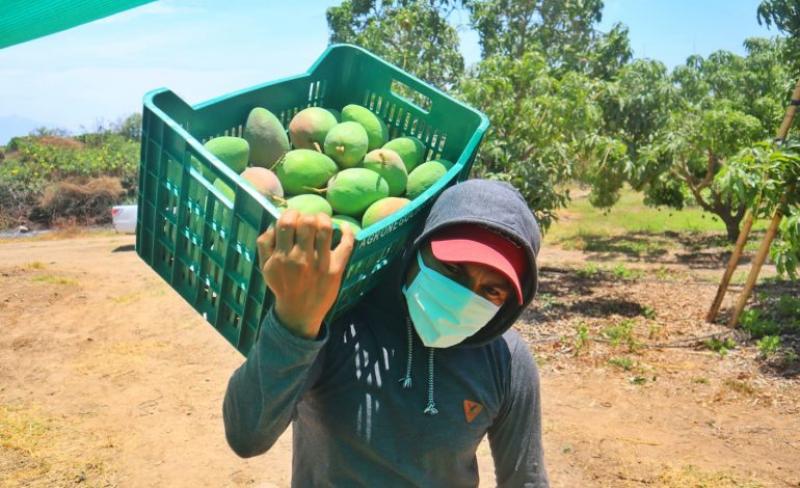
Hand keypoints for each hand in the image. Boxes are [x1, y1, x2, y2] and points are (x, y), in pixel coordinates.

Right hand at [256, 210, 354, 338]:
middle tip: (308, 221)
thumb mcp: (265, 267)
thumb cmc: (283, 285)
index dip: (291, 214)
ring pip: (325, 229)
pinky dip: (348, 232)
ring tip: (322, 221)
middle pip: (307, 222)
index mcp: (281, 257)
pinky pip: (346, 245)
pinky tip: (344, 228)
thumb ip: (264, 244)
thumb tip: (274, 223)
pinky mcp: (336, 269)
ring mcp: (320, 264)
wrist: (299, 312)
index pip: (286, 222)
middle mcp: (300, 259)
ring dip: (324, 219)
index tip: (294, 217)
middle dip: (307, 216)